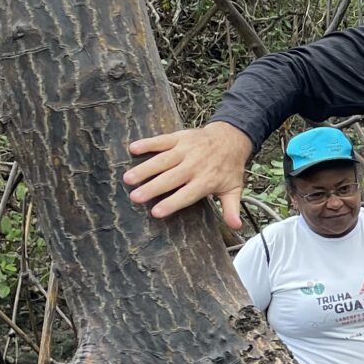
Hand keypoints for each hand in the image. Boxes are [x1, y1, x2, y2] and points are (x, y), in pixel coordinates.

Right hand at [124, 121, 253, 228]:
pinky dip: (148, 143)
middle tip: (134, 197)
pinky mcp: (180, 137)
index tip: (156, 212)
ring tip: (128, 178)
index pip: (187, 195)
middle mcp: (194, 165)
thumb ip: (231, 208)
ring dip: (145, 168)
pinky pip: (162, 140)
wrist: (231, 137)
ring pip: (163, 160)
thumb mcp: (234, 188)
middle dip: (152, 188)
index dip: (172, 203)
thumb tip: (236, 226)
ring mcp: (186, 150)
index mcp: (206, 180)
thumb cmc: (229, 167)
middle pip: (171, 179)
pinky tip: (132, 148)